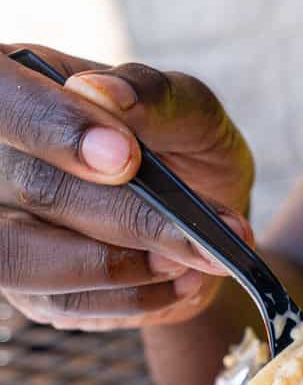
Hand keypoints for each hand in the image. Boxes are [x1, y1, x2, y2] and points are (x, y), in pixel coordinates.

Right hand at [0, 44, 254, 330]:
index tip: (125, 157)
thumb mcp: (191, 112)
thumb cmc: (185, 150)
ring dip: (119, 265)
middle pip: (33, 187)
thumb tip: (104, 94)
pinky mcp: (27, 286)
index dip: (53, 126)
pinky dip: (131, 296)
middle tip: (198, 232)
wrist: (201, 221)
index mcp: (24, 83)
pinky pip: (62, 301)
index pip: (3, 95)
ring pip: (29, 257)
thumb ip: (154, 95)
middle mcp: (0, 157)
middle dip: (126, 216)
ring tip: (188, 258)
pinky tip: (180, 280)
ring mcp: (5, 225)